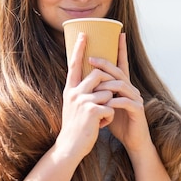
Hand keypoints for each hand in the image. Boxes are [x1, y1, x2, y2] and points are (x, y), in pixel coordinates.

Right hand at [56, 32, 116, 159]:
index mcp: (70, 89)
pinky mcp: (93, 111)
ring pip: (108, 92)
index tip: (84, 34)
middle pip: (98, 75)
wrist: (70, 147)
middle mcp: (74, 92)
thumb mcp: (73, 106)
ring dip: (109, 106)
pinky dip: (109, 118)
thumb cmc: (75, 127)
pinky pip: (111, 107)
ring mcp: (83, 101)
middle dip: (107, 85)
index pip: (74, 65)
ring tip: (100, 119)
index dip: (79, 49)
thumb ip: (81, 92)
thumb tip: (95, 78)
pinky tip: (100, 126)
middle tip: (104, 99)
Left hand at [88, 33, 152, 154]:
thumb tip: (84, 79)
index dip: (121, 49)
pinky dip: (115, 101)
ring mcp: (136, 98)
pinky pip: (126, 102)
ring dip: (107, 84)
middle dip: (105, 64)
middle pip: (118, 72)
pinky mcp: (138, 110)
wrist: (132, 140)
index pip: (121, 64)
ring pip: (121, 85)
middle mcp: (131, 89)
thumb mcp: (106, 104)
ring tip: (94, 84)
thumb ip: (100, 92)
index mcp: (123, 86)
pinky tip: (107, 103)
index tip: (119, 34)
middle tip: (91, 58)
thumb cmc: (118, 122)